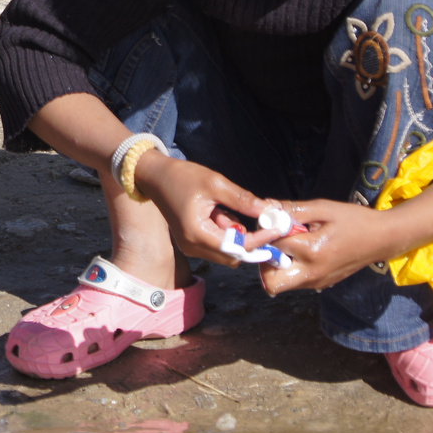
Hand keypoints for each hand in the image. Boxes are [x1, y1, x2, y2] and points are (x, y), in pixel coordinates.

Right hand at [132, 154, 266, 265]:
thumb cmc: (182, 177)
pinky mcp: (191, 243)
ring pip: (227, 251)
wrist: (155, 176)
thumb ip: (243, 200)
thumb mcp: (216, 183)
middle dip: (249, 239)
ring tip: (225, 207)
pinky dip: (226, 233)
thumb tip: (269, 211)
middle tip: (259, 217)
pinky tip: (219, 212)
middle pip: (233, 256)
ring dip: (236, 235)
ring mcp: (191, 247)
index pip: (237, 246)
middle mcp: (193, 247)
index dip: (260, 239)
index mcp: (197, 234)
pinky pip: (217, 245)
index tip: (276, 227)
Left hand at [260, 199, 395, 293]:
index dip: (267, 232)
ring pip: (282, 284)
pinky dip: (291, 269)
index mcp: (311, 251)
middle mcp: (312, 273)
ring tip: (290, 245)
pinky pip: (296, 282)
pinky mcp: (321, 285)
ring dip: (277, 266)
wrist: (383, 239)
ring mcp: (317, 282)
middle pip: (271, 282)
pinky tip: (302, 252)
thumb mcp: (323, 208)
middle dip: (265, 263)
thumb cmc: (354, 220)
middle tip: (273, 244)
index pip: (273, 246)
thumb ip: (293, 210)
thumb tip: (266, 206)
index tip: (272, 223)